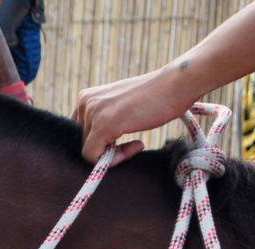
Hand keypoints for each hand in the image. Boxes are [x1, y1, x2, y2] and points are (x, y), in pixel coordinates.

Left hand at [72, 68, 198, 164]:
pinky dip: (113, 160)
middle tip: (131, 143)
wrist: (177, 83)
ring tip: (135, 143)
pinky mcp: (103, 125)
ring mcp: (93, 112)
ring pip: (88, 151)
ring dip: (112, 154)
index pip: (77, 134)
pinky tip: (137, 145)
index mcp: (86, 98)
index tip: (119, 142)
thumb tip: (91, 148)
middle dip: (106, 148)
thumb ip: (103, 120)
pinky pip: (94, 156)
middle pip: (82, 143)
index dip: (97, 143)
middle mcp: (84, 102)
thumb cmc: (155, 97)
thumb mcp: (120, 107)